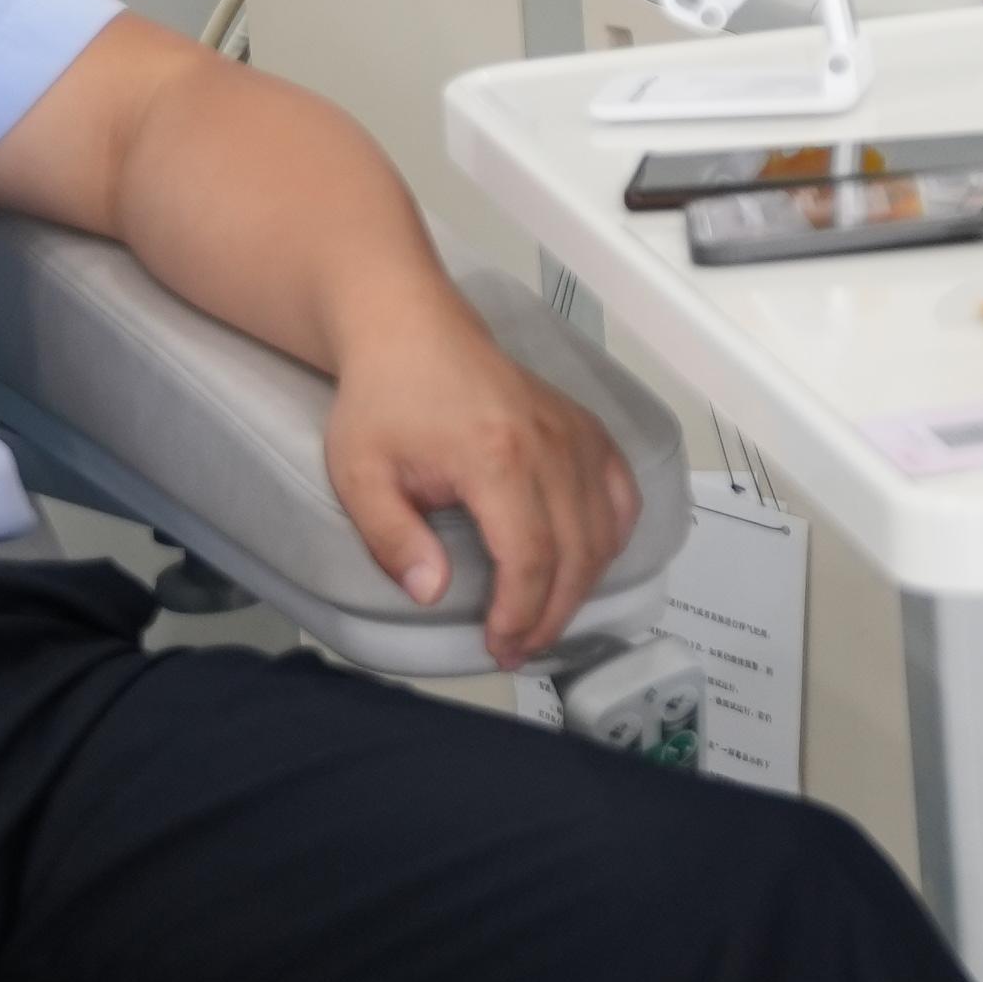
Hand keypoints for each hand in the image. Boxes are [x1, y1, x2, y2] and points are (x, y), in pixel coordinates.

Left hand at [319, 308, 647, 667]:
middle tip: (519, 648)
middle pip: (576, 554)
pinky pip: (621, 493)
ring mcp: (575, 436)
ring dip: (582, 586)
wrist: (413, 333)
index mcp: (495, 457)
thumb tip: (431, 592)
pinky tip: (589, 562)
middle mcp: (549, 446)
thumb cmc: (386, 399)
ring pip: (605, 532)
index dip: (520, 613)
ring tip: (544, 618)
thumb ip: (393, 539)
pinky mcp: (585, 429)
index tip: (498, 645)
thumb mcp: (361, 475)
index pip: (530, 557)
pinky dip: (615, 536)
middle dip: (551, 615)